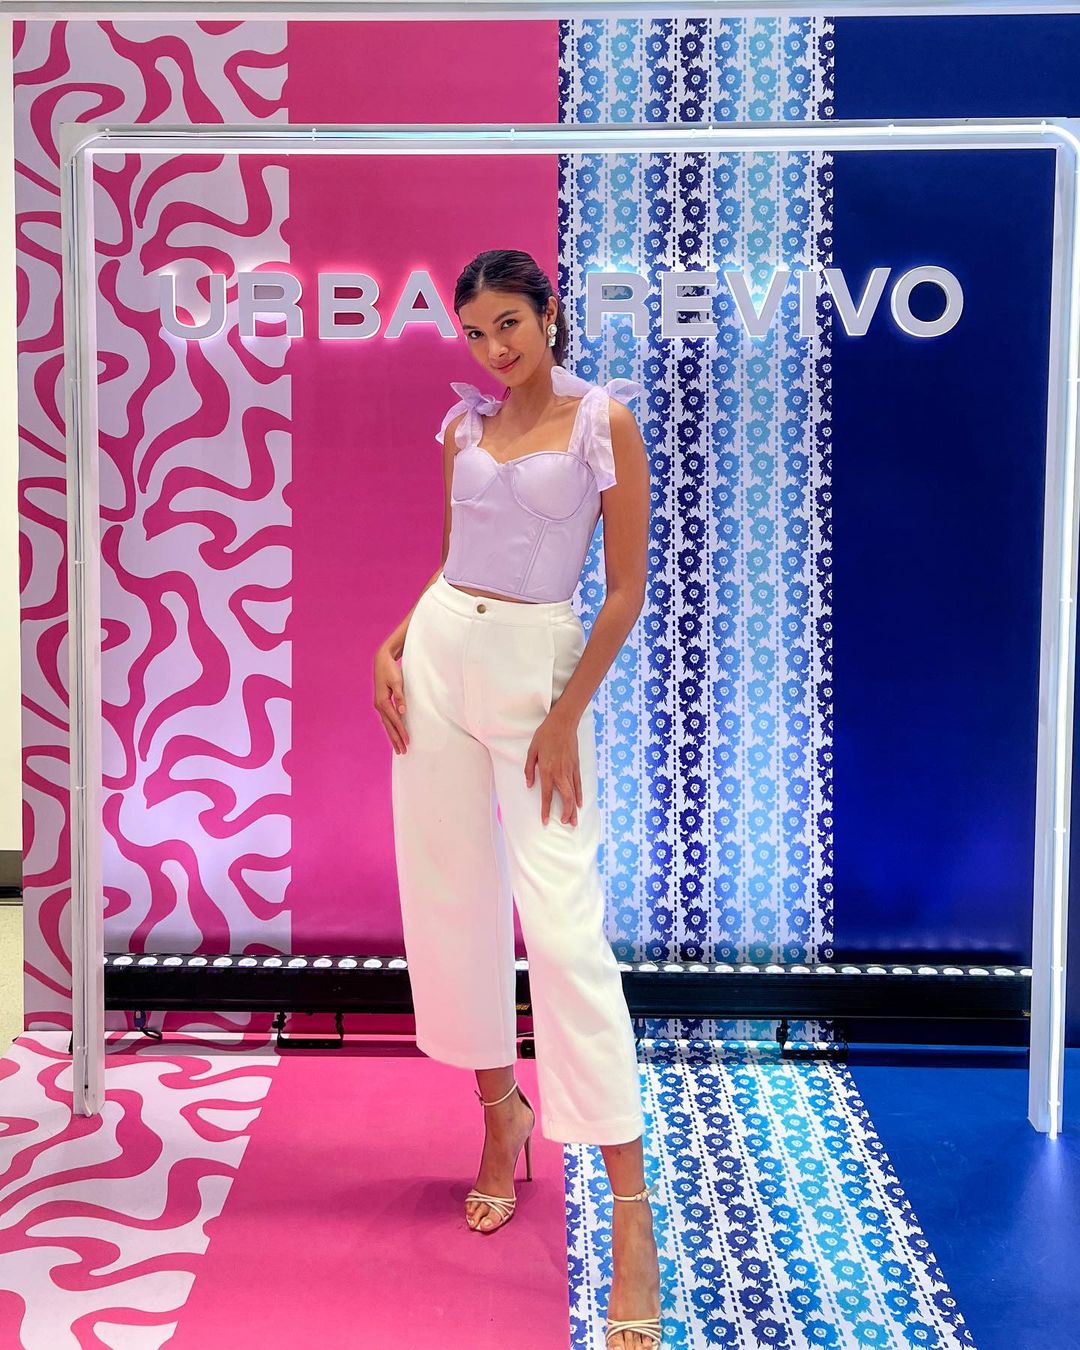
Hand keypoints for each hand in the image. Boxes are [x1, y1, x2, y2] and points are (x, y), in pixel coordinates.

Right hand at [373, 643, 408, 753]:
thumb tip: (402, 712)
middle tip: (402, 751)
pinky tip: (394, 734)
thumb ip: (400, 697)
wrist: (381, 661)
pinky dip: (390, 728)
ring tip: (398, 748)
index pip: (394, 720)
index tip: (407, 741)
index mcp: (382, 701)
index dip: (401, 731)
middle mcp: (379, 705)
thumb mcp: (397, 681)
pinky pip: (386, 719)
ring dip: (393, 736)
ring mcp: (379, 705)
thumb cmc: (390, 670)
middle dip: (396, 739)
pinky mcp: (381, 703)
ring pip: (387, 724)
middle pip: (389, 726)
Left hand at [524, 707, 581, 825]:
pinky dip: (580, 795)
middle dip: (566, 813)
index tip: (545, 821)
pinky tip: (579, 804)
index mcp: (547, 770)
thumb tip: (529, 785)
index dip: (546, 810)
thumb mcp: (532, 751)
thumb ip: (529, 769)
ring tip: (574, 821)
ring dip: (574, 809)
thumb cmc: (545, 735)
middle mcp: (560, 773)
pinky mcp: (576, 766)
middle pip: (566, 798)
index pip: (547, 795)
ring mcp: (570, 770)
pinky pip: (579, 784)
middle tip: (565, 824)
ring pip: (574, 793)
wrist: (563, 723)